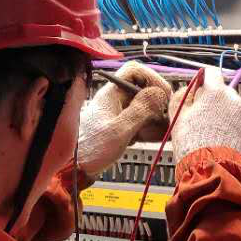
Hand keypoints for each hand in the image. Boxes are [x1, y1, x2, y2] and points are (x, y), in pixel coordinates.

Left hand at [77, 62, 170, 177]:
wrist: (75, 169)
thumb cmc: (89, 150)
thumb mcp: (118, 131)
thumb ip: (140, 111)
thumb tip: (158, 93)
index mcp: (111, 93)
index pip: (134, 71)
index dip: (152, 78)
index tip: (163, 94)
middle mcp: (116, 100)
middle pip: (144, 90)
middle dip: (158, 104)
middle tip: (165, 118)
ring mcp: (119, 114)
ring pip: (145, 109)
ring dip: (157, 119)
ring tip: (162, 131)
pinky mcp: (121, 128)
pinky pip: (141, 123)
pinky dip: (151, 130)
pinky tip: (156, 137)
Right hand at [168, 67, 240, 165]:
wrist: (215, 170)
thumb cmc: (194, 144)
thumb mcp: (178, 117)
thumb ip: (182, 98)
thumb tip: (188, 90)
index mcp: (216, 92)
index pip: (211, 72)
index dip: (202, 79)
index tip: (197, 89)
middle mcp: (234, 100)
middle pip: (222, 93)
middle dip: (212, 102)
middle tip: (199, 119)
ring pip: (231, 111)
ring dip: (221, 118)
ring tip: (209, 137)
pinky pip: (238, 127)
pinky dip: (230, 132)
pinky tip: (220, 145)